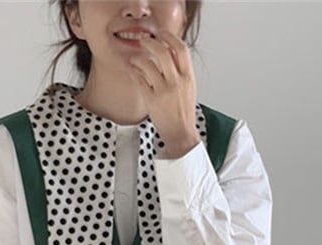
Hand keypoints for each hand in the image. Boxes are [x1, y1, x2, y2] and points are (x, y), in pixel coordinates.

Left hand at [126, 28, 200, 157]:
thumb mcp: (189, 87)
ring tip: (135, 58)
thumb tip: (170, 52)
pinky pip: (139, 80)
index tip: (160, 33)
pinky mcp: (152, 100)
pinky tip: (133, 70)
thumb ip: (181, 70)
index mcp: (188, 77)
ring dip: (138, 57)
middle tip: (143, 41)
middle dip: (150, 42)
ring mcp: (164, 91)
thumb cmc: (184, 112)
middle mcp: (177, 82)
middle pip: (162, 51)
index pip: (181, 49)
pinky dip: (134, 72)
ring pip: (148, 64)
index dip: (169, 37)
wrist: (181, 133)